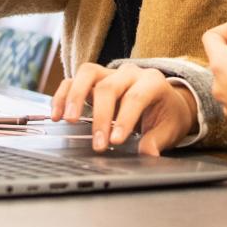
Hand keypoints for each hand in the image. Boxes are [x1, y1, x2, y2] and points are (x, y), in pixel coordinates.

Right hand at [51, 63, 196, 155]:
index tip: (116, 141)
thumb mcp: (170, 129)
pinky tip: (57, 114)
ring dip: (75, 97)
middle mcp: (130, 73)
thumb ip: (157, 140)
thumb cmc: (167, 114)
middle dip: (101, 117)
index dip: (124, 119)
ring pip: (87, 73)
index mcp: (152, 81)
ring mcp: (110, 73)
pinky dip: (62, 95)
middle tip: (98, 144)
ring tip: (68, 120)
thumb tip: (148, 153)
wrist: (166, 101)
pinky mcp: (94, 80)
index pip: (135, 97)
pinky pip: (73, 80)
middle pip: (109, 87)